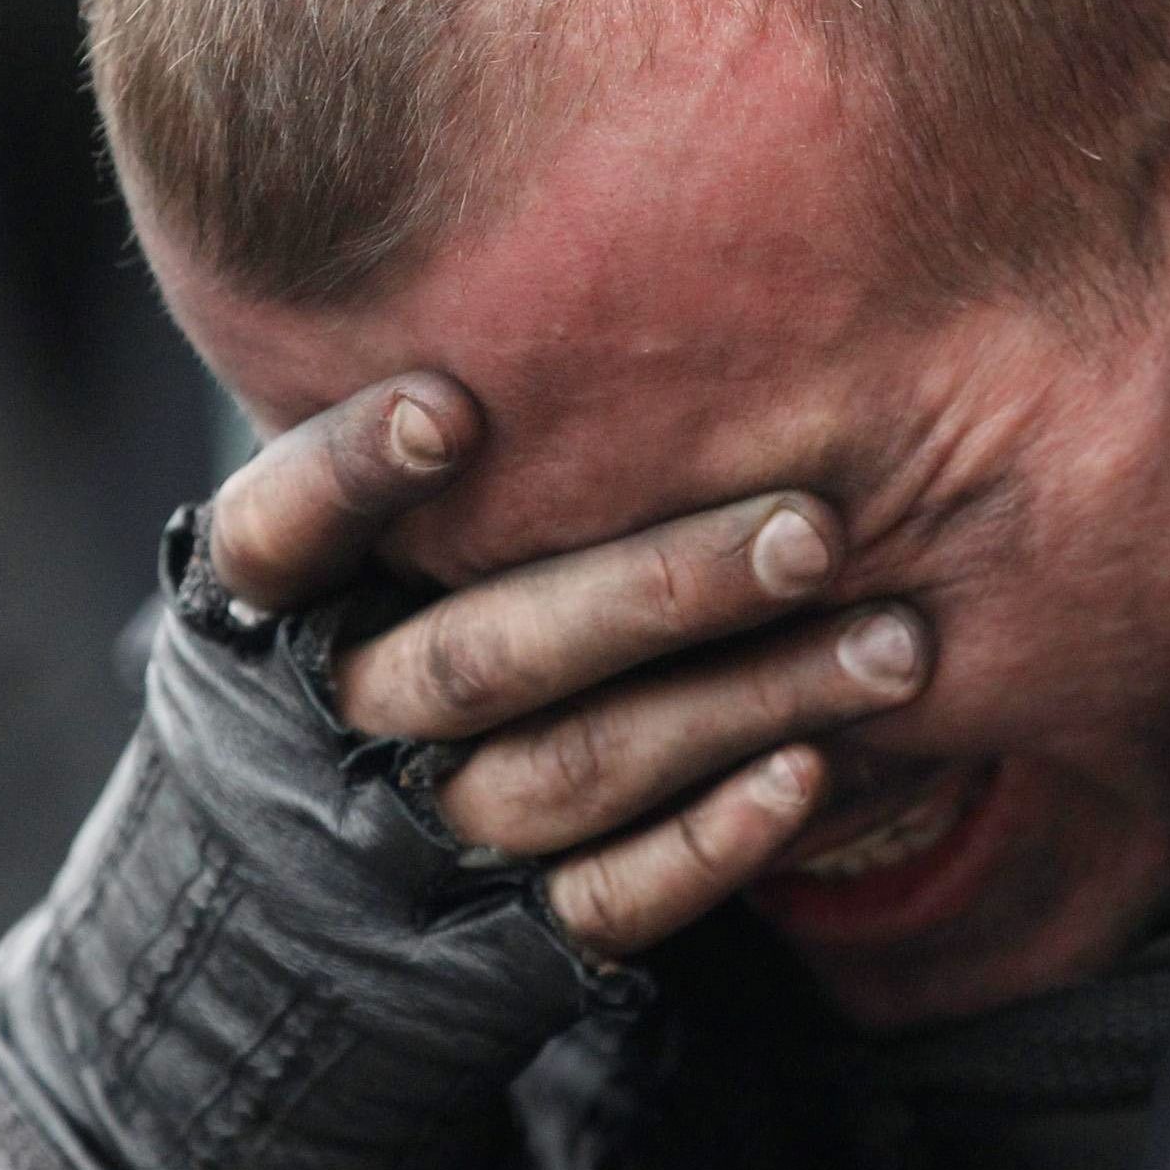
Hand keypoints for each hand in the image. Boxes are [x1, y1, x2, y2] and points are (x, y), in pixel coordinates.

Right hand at [209, 373, 931, 955]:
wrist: (302, 932)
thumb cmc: (382, 656)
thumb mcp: (360, 564)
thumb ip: (455, 457)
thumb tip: (584, 231)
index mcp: (282, 620)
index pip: (276, 539)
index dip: (349, 476)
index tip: (452, 408)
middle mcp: (343, 726)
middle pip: (486, 660)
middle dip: (658, 591)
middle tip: (816, 526)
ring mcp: (426, 840)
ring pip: (577, 772)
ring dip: (744, 704)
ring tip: (893, 644)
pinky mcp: (506, 938)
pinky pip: (609, 899)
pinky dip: (714, 844)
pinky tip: (812, 773)